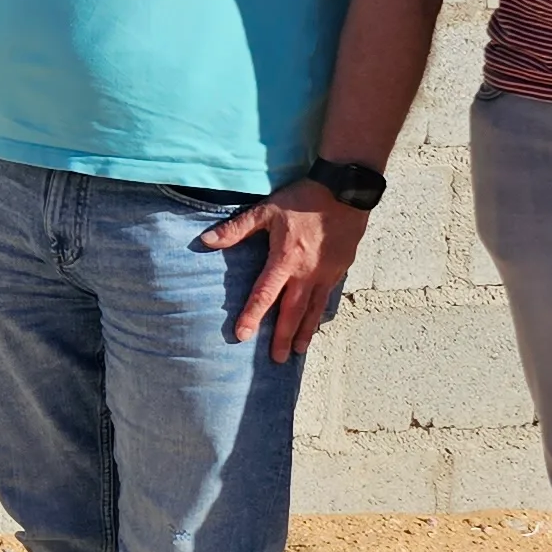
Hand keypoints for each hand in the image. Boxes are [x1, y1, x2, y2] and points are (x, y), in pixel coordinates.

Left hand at [199, 179, 364, 357]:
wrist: (345, 192)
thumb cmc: (302, 200)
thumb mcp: (266, 210)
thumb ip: (237, 229)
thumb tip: (206, 241)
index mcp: (285, 260)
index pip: (264, 294)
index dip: (252, 316)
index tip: (242, 336)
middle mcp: (306, 273)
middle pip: (292, 312)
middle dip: (283, 337)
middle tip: (277, 359)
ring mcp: (326, 274)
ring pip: (313, 309)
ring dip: (304, 331)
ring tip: (298, 351)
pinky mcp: (339, 270)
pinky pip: (327, 298)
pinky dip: (319, 314)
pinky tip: (315, 323)